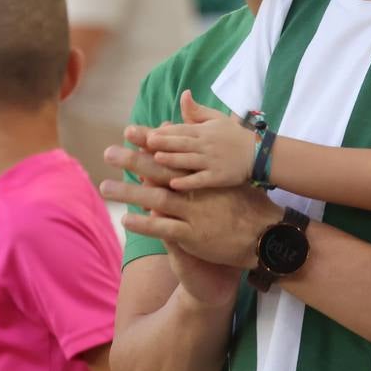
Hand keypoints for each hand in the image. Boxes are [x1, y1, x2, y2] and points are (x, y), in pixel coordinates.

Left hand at [101, 142, 280, 269]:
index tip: (131, 133)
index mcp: (207, 173)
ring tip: (105, 188)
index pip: (174, 153)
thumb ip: (212, 160)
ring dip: (130, 192)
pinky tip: (126, 220)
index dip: (151, 142)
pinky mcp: (194, 234)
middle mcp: (198, 190)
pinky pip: (165, 228)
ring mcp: (195, 211)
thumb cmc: (250, 205)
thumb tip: (204, 141)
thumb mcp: (232, 176)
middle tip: (110, 152)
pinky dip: (146, 224)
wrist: (265, 236)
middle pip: (160, 170)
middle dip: (133, 160)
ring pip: (157, 198)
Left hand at [145, 91, 253, 190]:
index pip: (181, 129)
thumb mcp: (216, 118)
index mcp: (204, 131)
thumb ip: (197, 110)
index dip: (165, 132)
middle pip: (182, 143)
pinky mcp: (218, 177)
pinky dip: (188, 182)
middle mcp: (206, 145)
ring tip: (157, 158)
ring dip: (173, 159)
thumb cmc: (234, 135)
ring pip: (189, 160)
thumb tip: (184, 94)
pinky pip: (201, 180)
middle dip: (165, 142)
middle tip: (147, 142)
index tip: (148, 133)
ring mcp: (212, 161)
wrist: (257, 154)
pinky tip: (174, 184)